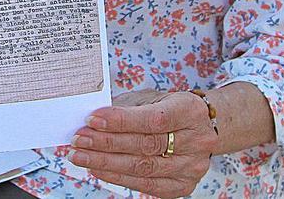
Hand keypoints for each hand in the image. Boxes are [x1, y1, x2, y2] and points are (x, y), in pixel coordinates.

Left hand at [69, 90, 216, 198]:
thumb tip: (93, 120)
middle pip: (146, 146)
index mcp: (189, 111)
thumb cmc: (171, 108)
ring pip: (144, 168)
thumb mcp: (153, 97)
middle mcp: (196, 141)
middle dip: (106, 144)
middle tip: (79, 140)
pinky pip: (146, 185)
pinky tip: (99, 169)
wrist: (204, 127)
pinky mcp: (183, 185)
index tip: (92, 119)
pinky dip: (118, 177)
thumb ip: (126, 107)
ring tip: (81, 156)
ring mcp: (191, 167)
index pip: (153, 119)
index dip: (121, 121)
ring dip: (107, 163)